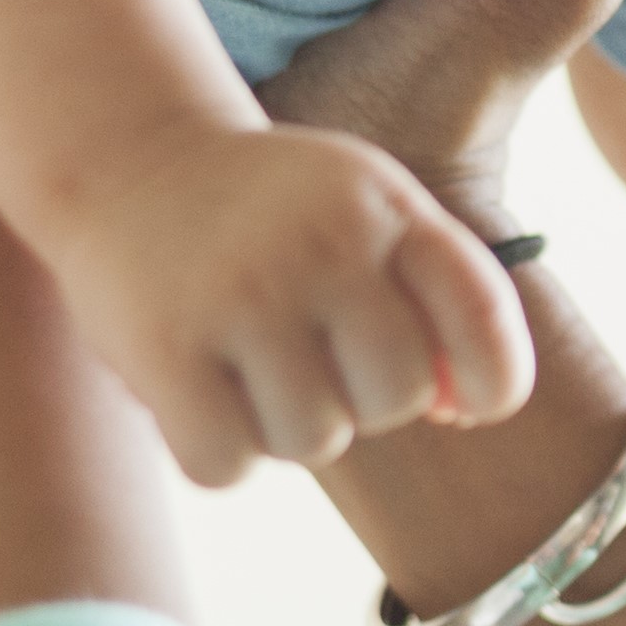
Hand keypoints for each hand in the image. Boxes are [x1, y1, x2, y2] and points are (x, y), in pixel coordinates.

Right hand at [48, 117, 535, 485]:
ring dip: (286, 426)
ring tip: (251, 364)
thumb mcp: (367, 214)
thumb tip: (466, 410)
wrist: (132, 161)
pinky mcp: (164, 347)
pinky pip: (227, 463)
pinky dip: (218, 452)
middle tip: (317, 359)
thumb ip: (437, 298)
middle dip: (366, 401)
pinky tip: (202, 393)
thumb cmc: (274, 215)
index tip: (460, 400)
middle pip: (398, 396)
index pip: (483, 318)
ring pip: (314, 440)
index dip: (493, 382)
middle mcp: (323, 243)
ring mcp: (242, 295)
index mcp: (387, 207)